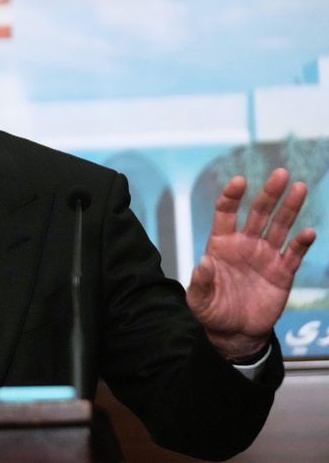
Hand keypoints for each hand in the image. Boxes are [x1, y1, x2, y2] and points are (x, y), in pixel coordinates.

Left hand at [187, 168, 315, 360]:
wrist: (234, 332)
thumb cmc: (212, 311)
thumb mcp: (199, 299)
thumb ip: (200, 281)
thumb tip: (203, 263)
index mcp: (221, 244)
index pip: (226, 213)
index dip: (232, 197)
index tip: (239, 181)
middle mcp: (245, 245)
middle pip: (259, 213)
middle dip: (269, 193)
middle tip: (280, 174)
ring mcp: (265, 256)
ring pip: (280, 227)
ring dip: (289, 208)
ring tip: (299, 188)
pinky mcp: (282, 272)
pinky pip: (293, 254)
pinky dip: (301, 243)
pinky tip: (308, 233)